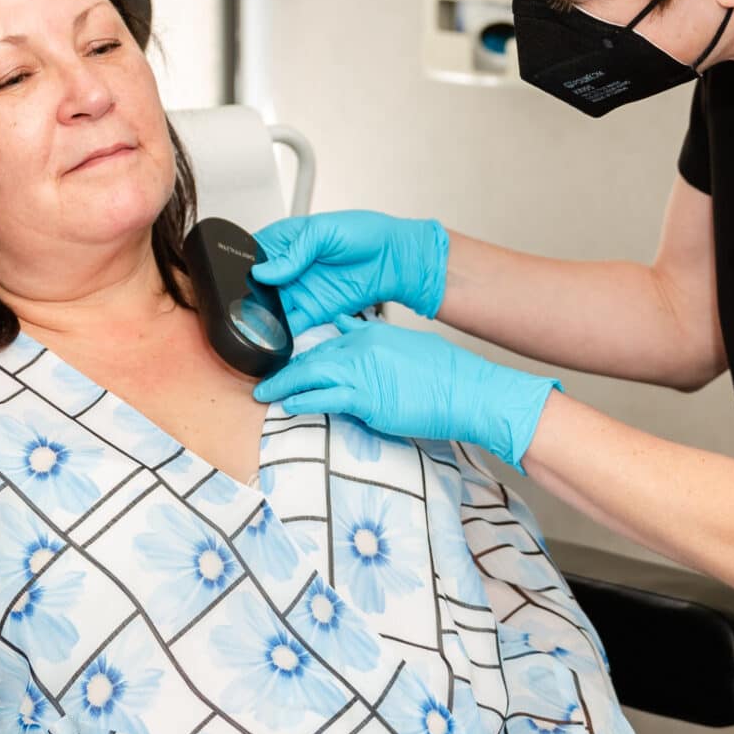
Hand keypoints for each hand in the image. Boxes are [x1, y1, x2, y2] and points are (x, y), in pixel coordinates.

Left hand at [251, 318, 561, 470]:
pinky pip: (325, 397)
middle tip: (265, 378)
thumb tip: (350, 329)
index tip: (288, 362)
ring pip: (311, 374)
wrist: (469, 391)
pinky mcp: (368, 399)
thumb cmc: (447, 375)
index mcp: (373, 334)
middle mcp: (363, 348)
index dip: (305, 355)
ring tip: (264, 393)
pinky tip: (288, 404)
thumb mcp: (409, 346)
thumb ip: (376, 339)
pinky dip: (303, 400)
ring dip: (284, 385)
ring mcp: (363, 372)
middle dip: (285, 369)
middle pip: (313, 357)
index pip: (328, 341)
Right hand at [252, 210, 449, 334]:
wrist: (396, 258)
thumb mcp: (324, 232)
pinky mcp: (314, 312)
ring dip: (260, 317)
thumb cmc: (365, 234)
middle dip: (246, 296)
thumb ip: (293, 252)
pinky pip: (291, 326)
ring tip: (248, 324)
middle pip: (256, 286)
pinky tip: (271, 336)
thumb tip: (264, 271)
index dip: (239, 266)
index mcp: (285, 241)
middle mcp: (288, 269)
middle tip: (237, 306)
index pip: (252, 254)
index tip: (230, 278)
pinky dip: (280, 333)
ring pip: (270, 308)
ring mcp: (299, 291)